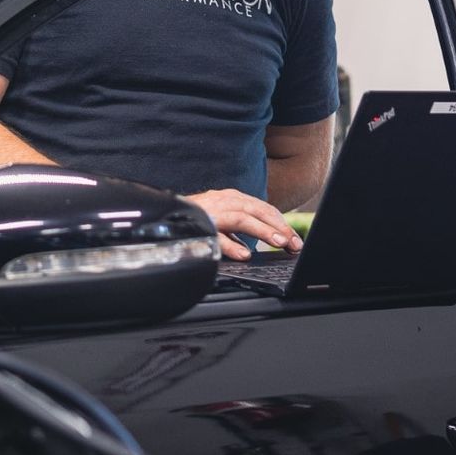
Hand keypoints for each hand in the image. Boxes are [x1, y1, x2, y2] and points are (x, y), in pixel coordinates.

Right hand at [184, 189, 300, 260]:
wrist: (161, 214)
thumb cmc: (192, 219)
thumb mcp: (219, 223)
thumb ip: (235, 233)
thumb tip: (250, 251)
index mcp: (230, 199)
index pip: (262, 208)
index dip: (281, 224)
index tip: (294, 241)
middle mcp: (223, 201)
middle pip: (257, 210)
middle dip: (278, 227)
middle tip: (294, 244)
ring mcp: (211, 211)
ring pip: (242, 217)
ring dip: (262, 230)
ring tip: (279, 243)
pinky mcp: (198, 224)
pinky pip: (216, 234)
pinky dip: (231, 245)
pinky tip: (244, 255)